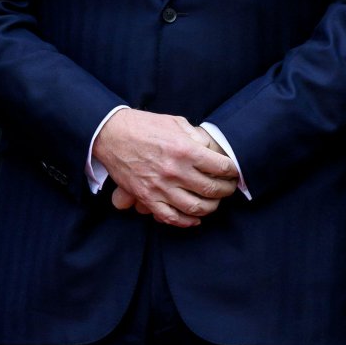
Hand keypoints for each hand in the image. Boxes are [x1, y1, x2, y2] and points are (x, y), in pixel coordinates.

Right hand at [93, 109, 238, 227]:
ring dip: (211, 208)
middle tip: (228, 188)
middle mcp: (175, 171)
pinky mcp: (147, 198)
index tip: (233, 172)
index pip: (221, 167)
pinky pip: (171, 217)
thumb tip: (211, 150)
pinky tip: (195, 218)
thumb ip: (196, 137)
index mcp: (185, 150)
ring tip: (214, 202)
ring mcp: (161, 187)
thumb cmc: (144, 126)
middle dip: (226, 190)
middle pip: (212, 189)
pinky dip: (186, 221)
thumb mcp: (175, 122)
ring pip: (196, 207)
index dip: (232, 171)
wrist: (112, 134)